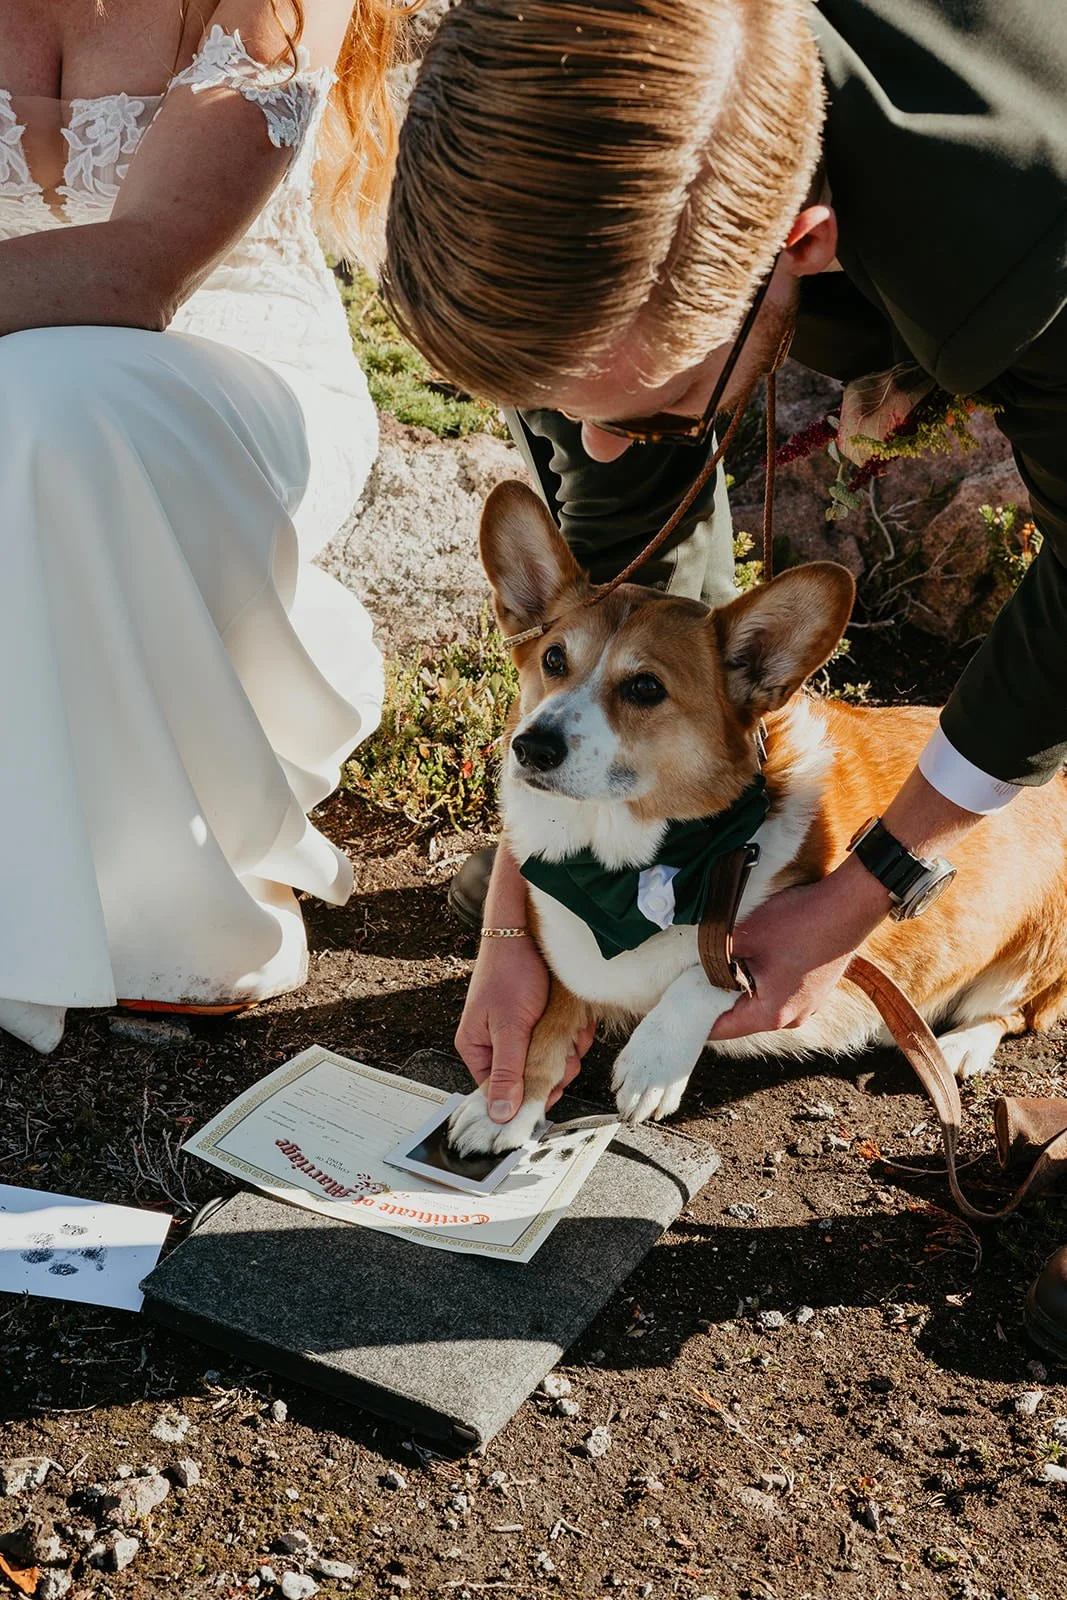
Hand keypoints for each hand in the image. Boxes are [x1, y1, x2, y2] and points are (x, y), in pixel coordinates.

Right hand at [455, 935, 593, 1120]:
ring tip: (568, 1030)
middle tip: (562, 1052)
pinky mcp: (540, 1021)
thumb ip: (507, 1073)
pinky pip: (561, 1042)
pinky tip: (574, 1022)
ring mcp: (520, 1032)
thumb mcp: (509, 1028)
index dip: (526, 1096)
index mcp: (477, 1048)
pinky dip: (572, 1034)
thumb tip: (500, 1115)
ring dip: (566, 1050)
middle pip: (528, 1079)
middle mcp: (496, 1044)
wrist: (526, 932)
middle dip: (552, 1067)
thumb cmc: (509, 972)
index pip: (498, 1092)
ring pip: (550, 1062)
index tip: (550, 1090)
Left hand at [709, 858, 890, 1040]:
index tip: (675, 1009)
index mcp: (771, 1014)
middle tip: (691, 980)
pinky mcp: (815, 989)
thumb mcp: (744, 936)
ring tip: (720, 965)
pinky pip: (780, 991)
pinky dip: (763, 979)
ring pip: (761, 1002)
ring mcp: (808, 1005)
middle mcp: (792, 1018)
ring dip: (742, 986)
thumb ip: (714, 953)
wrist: (848, 906)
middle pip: (742, 1016)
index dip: (695, 1018)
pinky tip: (753, 958)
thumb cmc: (799, 923)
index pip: (722, 1028)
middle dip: (718, 998)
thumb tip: (695, 959)